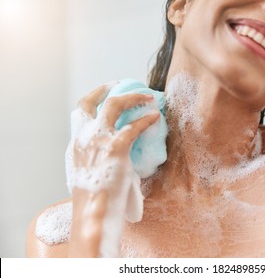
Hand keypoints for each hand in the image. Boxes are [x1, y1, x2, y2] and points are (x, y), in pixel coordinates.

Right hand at [65, 83, 159, 256]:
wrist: (94, 213)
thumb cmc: (96, 201)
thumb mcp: (91, 178)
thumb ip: (100, 162)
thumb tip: (119, 160)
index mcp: (75, 145)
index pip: (80, 115)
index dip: (93, 102)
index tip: (104, 96)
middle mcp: (83, 138)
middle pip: (88, 102)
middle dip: (104, 89)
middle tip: (119, 84)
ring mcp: (98, 140)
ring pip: (113, 105)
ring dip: (131, 97)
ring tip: (147, 96)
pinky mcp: (116, 147)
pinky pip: (134, 126)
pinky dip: (146, 119)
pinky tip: (155, 117)